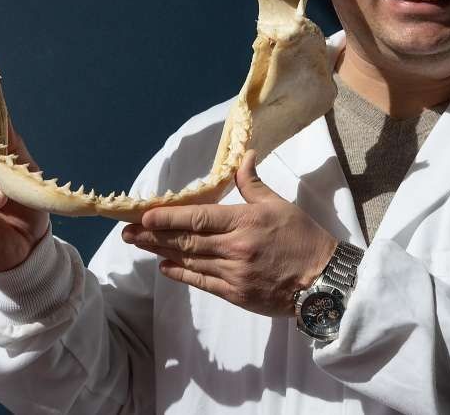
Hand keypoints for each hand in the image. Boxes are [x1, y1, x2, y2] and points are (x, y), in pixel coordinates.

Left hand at [122, 150, 337, 316]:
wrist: (321, 280)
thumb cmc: (302, 237)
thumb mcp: (279, 204)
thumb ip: (253, 183)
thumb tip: (244, 155)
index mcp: (245, 221)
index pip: (198, 218)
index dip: (169, 217)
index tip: (145, 214)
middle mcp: (235, 247)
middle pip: (187, 240)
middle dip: (154, 235)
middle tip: (128, 231)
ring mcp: (233, 273)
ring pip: (190, 260)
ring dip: (161, 252)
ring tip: (138, 245)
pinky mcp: (235, 293)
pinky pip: (201, 282)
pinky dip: (181, 274)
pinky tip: (165, 267)